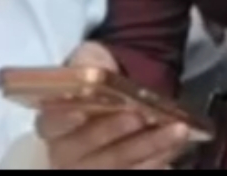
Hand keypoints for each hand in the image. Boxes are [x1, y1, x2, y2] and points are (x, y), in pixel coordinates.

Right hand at [35, 42, 199, 171]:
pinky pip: (138, 172)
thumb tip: (98, 71)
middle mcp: (66, 153)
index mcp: (53, 123)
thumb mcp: (90, 61)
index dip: (64, 121)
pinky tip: (175, 145)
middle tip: (140, 116)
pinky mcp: (119, 174)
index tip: (81, 112)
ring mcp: (92, 169)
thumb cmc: (97, 79)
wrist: (119, 94)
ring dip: (148, 147)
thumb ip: (89, 64)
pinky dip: (158, 159)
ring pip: (117, 164)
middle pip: (86, 149)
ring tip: (175, 129)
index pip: (51, 125)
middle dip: (113, 132)